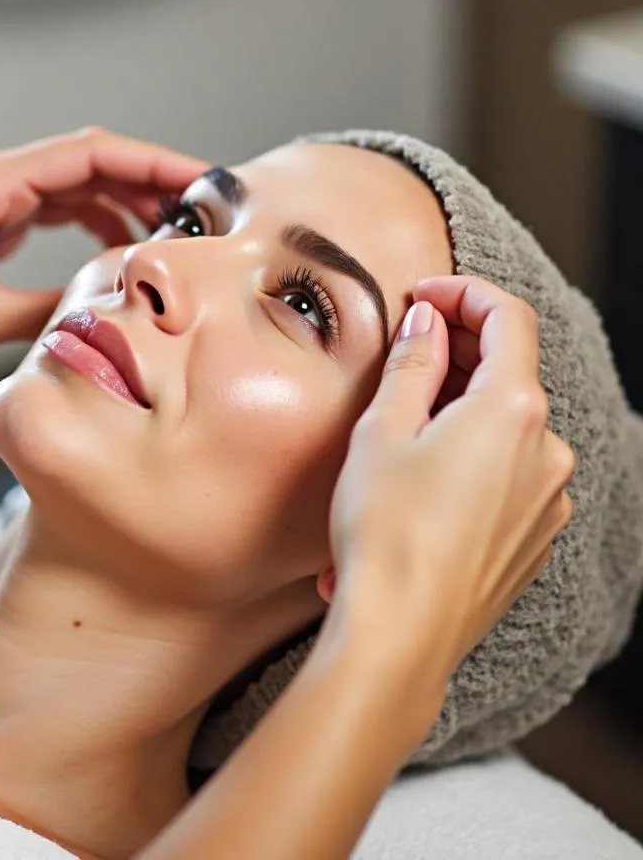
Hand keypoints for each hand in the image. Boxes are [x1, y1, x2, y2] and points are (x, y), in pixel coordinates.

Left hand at [0, 129, 207, 384]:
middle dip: (150, 179)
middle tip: (200, 209)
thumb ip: (46, 308)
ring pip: (80, 187)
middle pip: (93, 163)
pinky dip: (97, 224)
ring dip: (127, 201)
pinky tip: (120, 248)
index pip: (91, 154)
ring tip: (171, 230)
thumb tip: (109, 304)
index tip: (198, 178)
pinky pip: (61, 213)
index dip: (152, 161)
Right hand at [325, 276, 574, 700]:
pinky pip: (507, 476)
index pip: (509, 318)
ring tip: (398, 433)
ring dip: (459, 410)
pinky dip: (469, 459)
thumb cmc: (384, 531)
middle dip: (458, 350)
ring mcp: (547, 500)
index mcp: (512, 412)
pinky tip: (418, 484)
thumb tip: (427, 320)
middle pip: (509, 372)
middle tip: (403, 354)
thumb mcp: (381, 431)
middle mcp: (546, 452)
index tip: (423, 294)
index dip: (464, 292)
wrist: (399, 635)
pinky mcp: (534, 538)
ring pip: (506, 427)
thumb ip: (411, 363)